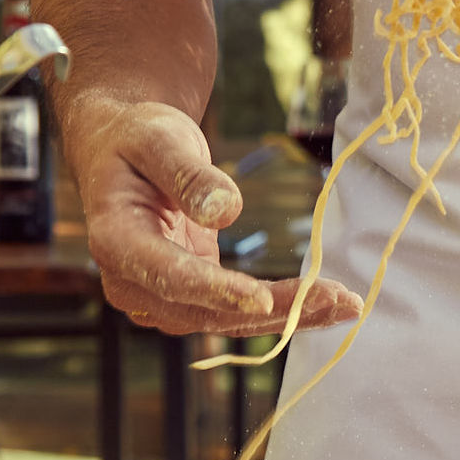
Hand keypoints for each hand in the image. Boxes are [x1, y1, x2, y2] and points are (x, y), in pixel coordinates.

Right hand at [65, 96, 361, 336]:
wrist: (123, 151)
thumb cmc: (138, 138)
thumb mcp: (160, 139)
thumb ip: (188, 174)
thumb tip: (226, 210)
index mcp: (114, 241)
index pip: (168, 275)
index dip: (216, 291)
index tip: (263, 300)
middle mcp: (131, 282)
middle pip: (206, 310)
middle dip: (274, 309)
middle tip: (337, 299)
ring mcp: (158, 296)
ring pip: (226, 321)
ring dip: (288, 317)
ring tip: (346, 304)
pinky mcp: (188, 297)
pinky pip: (235, 312)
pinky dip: (282, 311)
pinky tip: (326, 304)